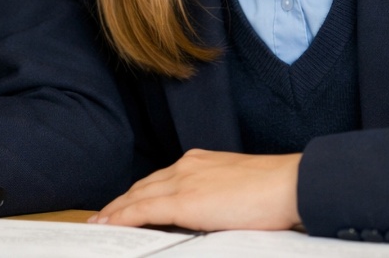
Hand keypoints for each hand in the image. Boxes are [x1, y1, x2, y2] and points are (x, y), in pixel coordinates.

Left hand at [90, 149, 301, 231]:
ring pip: (138, 197)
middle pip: (143, 187)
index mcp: (198, 163)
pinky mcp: (185, 200)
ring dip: (116, 210)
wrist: (288, 184)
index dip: (138, 195)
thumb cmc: (273, 193)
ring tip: (99, 223)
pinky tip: (110, 224)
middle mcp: (186, 166)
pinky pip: (144, 209)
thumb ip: (215, 198)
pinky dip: (124, 217)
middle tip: (102, 216)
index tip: (123, 205)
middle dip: (121, 203)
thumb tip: (206, 216)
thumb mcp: (236, 190)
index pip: (159, 181)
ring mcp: (184, 180)